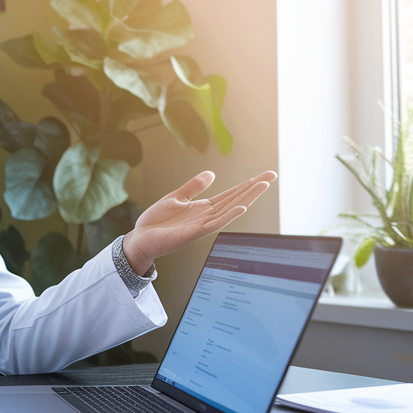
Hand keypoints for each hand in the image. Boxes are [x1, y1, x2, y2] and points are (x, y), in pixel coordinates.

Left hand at [122, 170, 276, 273]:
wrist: (140, 238)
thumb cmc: (156, 222)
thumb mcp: (176, 197)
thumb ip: (194, 187)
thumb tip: (211, 174)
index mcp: (204, 208)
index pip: (231, 194)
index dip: (246, 185)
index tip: (264, 176)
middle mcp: (207, 216)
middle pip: (235, 199)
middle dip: (253, 188)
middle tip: (272, 175)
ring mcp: (202, 225)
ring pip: (230, 209)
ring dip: (247, 197)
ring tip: (262, 185)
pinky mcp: (194, 233)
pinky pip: (215, 223)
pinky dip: (229, 215)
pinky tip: (241, 207)